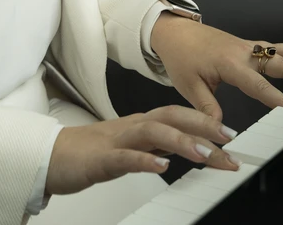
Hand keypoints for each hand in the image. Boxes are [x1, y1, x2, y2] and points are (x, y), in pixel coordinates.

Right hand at [44, 105, 237, 195]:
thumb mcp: (133, 148)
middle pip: (171, 117)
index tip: (231, 136)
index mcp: (141, 124)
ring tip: (205, 154)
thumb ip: (159, 146)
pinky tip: (162, 167)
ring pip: (153, 132)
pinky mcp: (101, 159)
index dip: (205, 122)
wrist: (51, 156)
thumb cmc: (91, 153)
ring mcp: (117, 141)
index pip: (179, 117)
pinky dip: (145, 161)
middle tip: (229, 139)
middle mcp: (132, 127)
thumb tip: (191, 147)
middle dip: (202, 126)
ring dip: (181, 141)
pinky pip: (125, 158)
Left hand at [150, 16, 282, 120]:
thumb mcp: (189, 86)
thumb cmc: (180, 57)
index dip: (277, 98)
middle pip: (280, 66)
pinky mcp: (248, 46)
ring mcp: (248, 47)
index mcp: (229, 64)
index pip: (258, 84)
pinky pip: (275, 48)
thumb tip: (221, 129)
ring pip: (282, 56)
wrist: (174, 32)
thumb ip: (207, 107)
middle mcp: (243, 52)